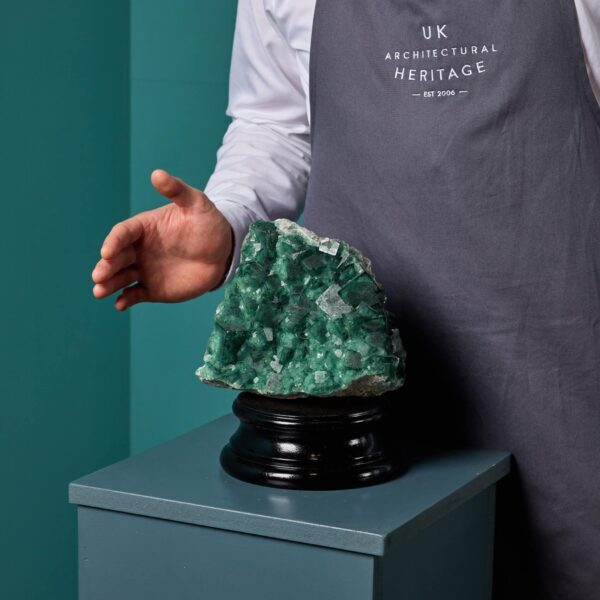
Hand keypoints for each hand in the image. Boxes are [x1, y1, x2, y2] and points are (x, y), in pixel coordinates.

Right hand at [92, 169, 232, 310]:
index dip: (114, 242)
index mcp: (144, 228)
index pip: (123, 233)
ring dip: (109, 284)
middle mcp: (140, 249)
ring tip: (99, 292)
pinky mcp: (153, 288)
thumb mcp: (196, 203)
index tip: (107, 252)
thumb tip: (156, 173)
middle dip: (105, 266)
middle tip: (98, 276)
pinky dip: (126, 299)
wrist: (223, 251)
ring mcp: (145, 269)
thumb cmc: (207, 223)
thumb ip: (177, 190)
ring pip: (121, 277)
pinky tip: (120, 304)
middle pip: (117, 257)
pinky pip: (135, 294)